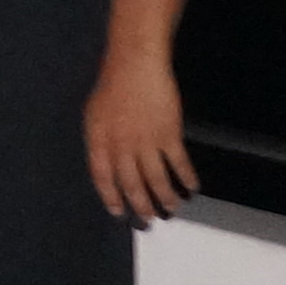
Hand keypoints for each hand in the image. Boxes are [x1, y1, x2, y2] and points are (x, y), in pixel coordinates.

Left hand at [84, 56, 192, 223]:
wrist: (135, 66)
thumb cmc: (112, 87)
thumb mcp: (94, 115)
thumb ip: (101, 141)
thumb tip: (107, 164)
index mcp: (99, 140)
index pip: (102, 177)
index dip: (111, 197)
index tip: (119, 213)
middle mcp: (120, 146)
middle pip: (131, 183)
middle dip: (140, 205)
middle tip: (149, 219)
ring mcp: (145, 142)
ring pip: (156, 179)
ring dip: (165, 197)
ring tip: (171, 208)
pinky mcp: (168, 134)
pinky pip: (178, 163)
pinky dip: (185, 177)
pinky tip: (191, 187)